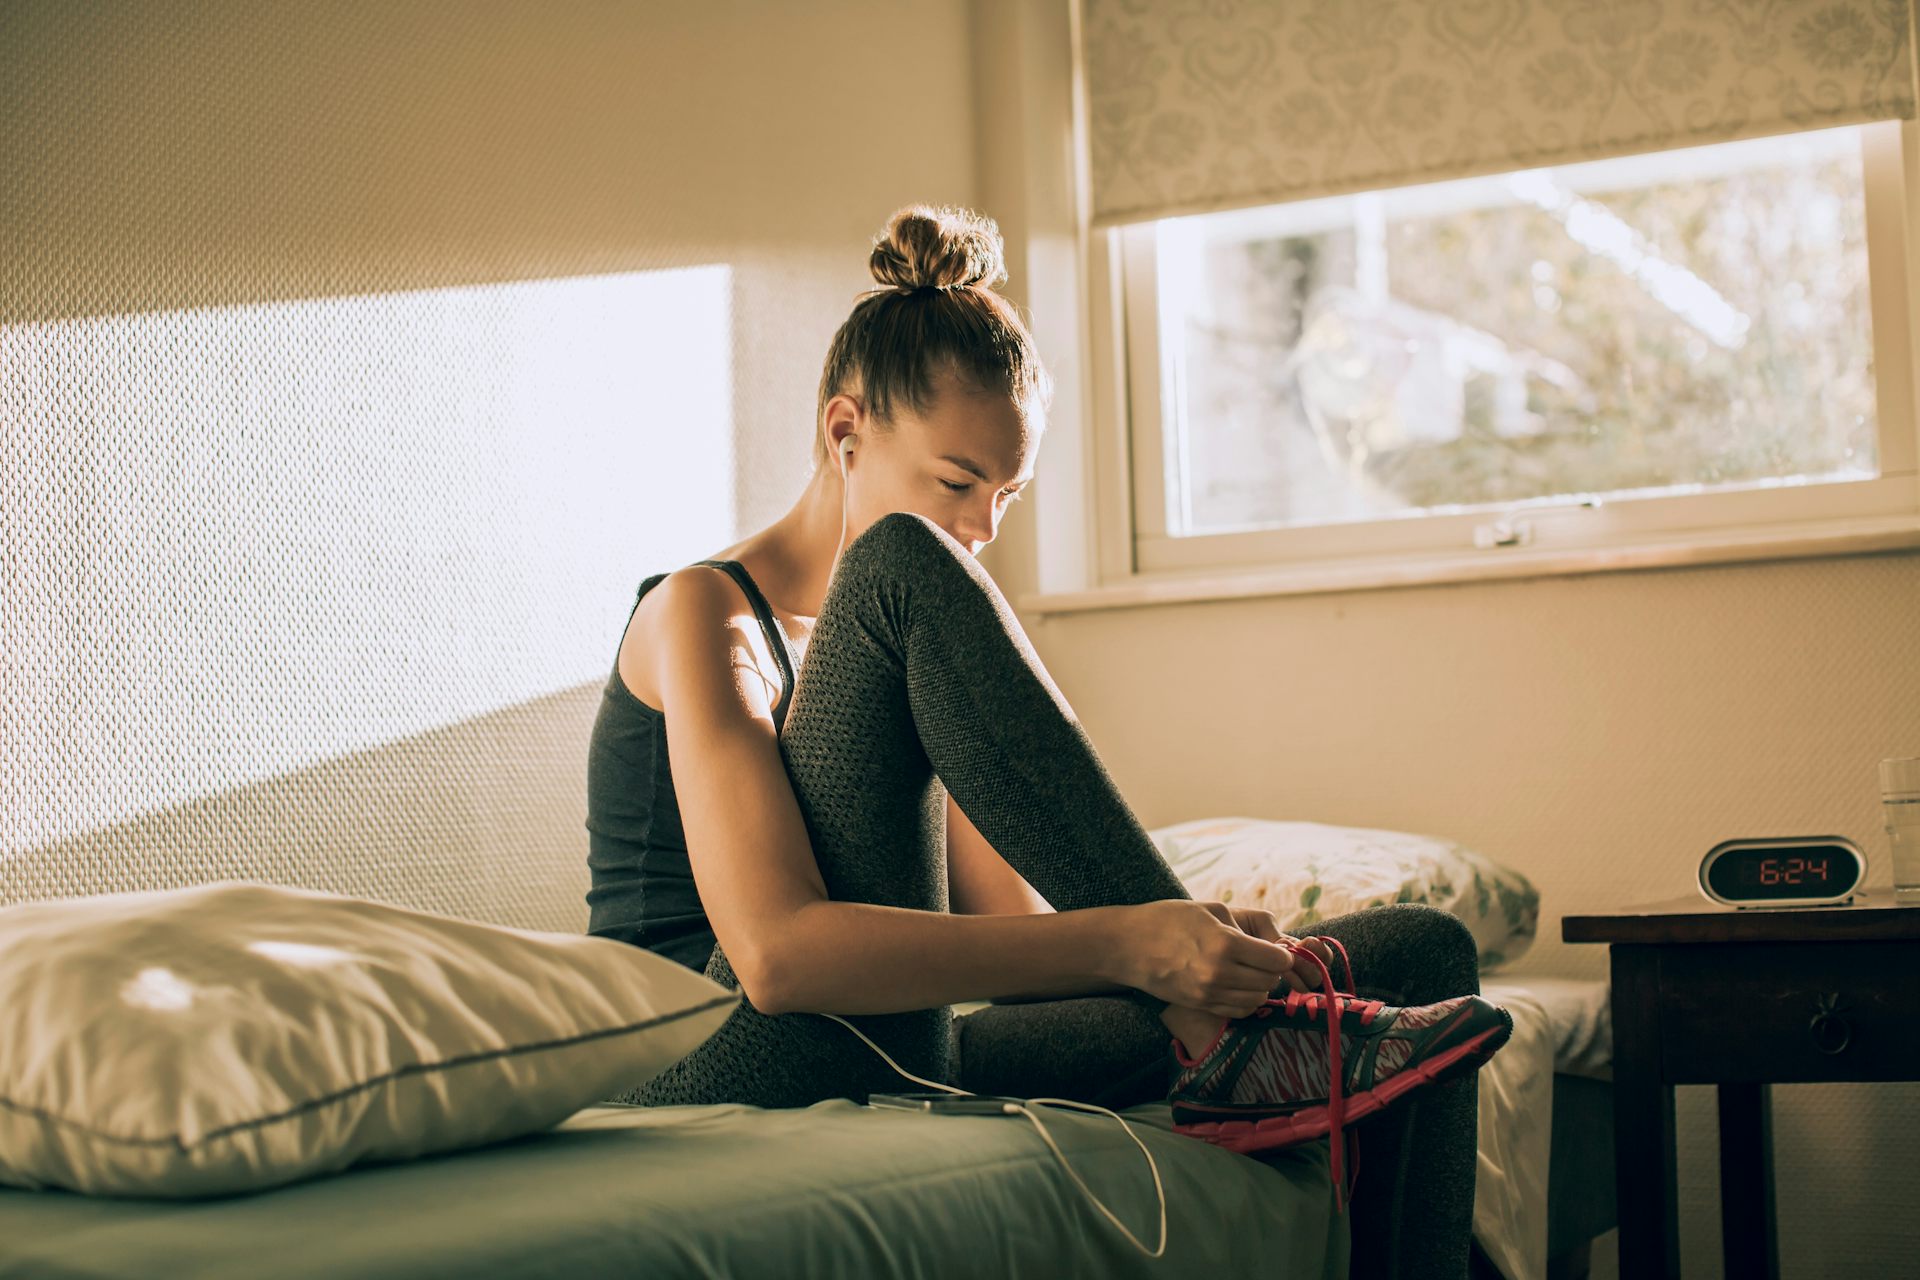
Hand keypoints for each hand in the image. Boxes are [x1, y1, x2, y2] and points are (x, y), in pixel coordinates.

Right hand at [1117, 900, 1298, 1019]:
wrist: (1129, 946)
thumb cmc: (1169, 919)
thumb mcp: (1210, 910)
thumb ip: (1244, 927)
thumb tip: (1271, 944)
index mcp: (1225, 944)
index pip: (1277, 960)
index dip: (1282, 954)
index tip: (1277, 950)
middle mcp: (1220, 972)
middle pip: (1270, 981)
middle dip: (1273, 970)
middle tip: (1263, 959)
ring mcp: (1209, 992)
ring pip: (1258, 998)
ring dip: (1260, 986)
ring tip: (1249, 971)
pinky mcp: (1201, 1004)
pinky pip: (1240, 1010)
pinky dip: (1246, 1000)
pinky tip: (1237, 985)